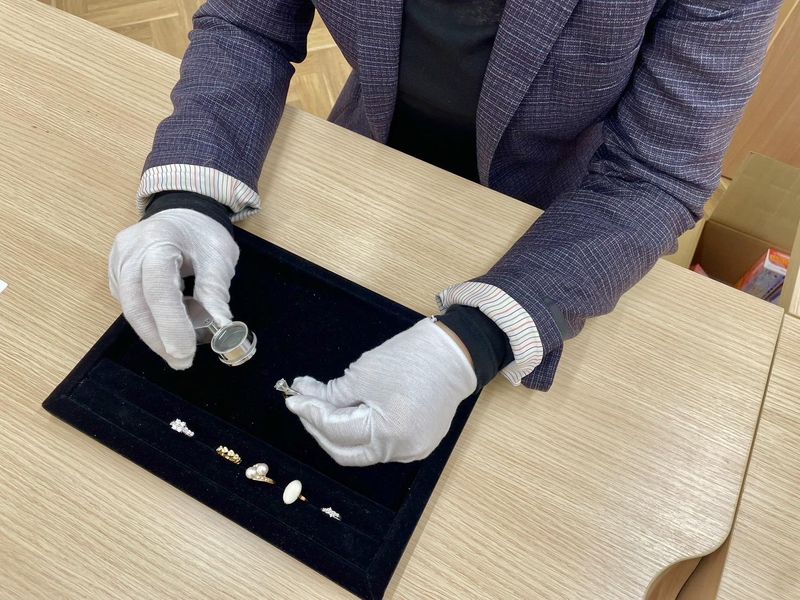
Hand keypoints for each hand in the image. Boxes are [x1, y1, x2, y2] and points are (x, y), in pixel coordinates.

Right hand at [108, 208, 238, 368]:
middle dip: (159, 339)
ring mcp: (117, 263)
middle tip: (182, 362)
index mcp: (158, 241)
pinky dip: (150, 321)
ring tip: (181, 347)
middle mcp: (129, 252)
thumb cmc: (202, 233)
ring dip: (155, 334)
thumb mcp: (219, 256)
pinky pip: (130, 304)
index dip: (170, 324)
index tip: (185, 353)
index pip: (158, 289)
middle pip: (136, 305)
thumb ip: (215, 290)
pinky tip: (170, 327)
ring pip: (130, 309)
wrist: (181, 212)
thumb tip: (221, 328)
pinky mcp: (115, 274)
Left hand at [285, 318, 476, 465]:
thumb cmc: (410, 358)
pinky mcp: (418, 443)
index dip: (309, 412)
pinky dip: (361, 431)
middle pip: (346, 450)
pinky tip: (348, 413)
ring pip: (362, 449)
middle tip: (302, 405)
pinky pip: (380, 444)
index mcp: (387, 434)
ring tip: (321, 407)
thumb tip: (303, 397)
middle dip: (319, 428)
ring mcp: (412, 451)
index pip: (336, 429)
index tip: (292, 397)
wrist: (454, 353)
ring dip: (339, 430)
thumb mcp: (362, 373)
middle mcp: (400, 451)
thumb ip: (330, 394)